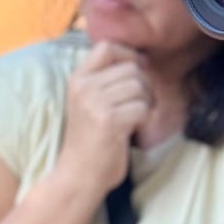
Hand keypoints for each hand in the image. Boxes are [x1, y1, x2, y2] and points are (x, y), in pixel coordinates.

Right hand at [58, 42, 153, 195]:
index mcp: (77, 80)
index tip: (137, 71)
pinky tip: (133, 132)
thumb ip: (106, 81)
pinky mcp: (109, 120)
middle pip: (131, 69)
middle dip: (144, 87)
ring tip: (134, 120)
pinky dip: (145, 121)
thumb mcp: (90, 103)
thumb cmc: (91, 141)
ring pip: (140, 87)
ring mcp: (95, 103)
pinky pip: (143, 108)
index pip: (106, 46)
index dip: (128, 55)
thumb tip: (141, 60)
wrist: (78, 176)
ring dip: (146, 105)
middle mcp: (84, 87)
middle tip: (139, 107)